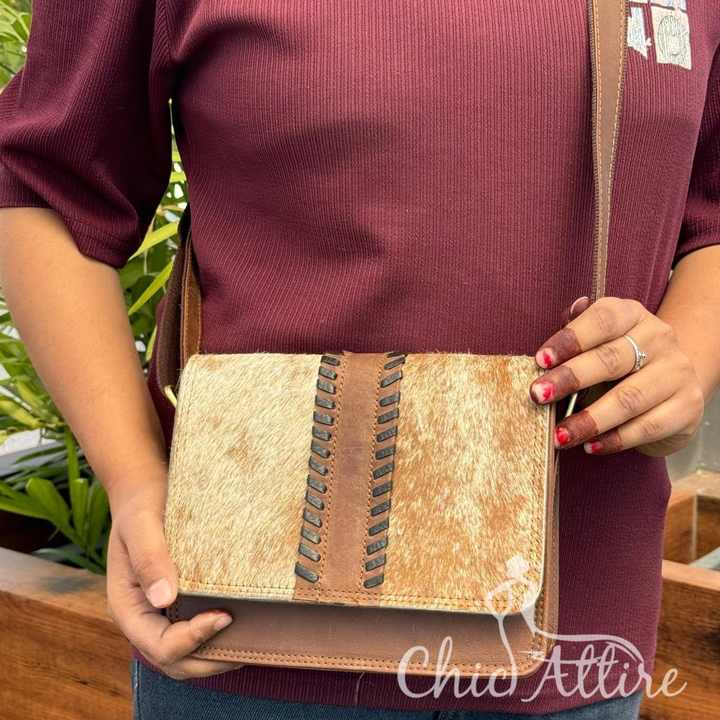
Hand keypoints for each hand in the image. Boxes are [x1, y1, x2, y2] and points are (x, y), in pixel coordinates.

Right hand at [106, 468, 240, 679]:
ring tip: (250, 641)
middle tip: (247, 644)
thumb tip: (165, 598)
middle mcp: (143, 617)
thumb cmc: (143, 504)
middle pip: (174, 662)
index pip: (159, 645)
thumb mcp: (142, 524)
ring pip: (186, 656)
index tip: (225, 616)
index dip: (193, 639)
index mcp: (128, 606)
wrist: (145, 488)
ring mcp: (159, 613)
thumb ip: (150, 558)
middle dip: (209, 660)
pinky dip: (216, 638)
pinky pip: (194, 633)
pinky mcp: (177, 603)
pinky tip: (242, 623)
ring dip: (215, 655)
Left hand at [528, 296, 704, 456]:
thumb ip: (576, 331)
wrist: (670, 384)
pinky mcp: (687, 407)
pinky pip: (647, 427)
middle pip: (611, 359)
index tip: (541, 360)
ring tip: (560, 434)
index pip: (602, 320)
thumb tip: (570, 312)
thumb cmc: (617, 362)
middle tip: (538, 396)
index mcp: (632, 314)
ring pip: (629, 399)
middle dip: (571, 379)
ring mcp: (677, 372)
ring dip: (589, 420)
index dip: (570, 339)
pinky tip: (590, 447)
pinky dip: (614, 440)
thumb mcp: (595, 342)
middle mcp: (659, 338)